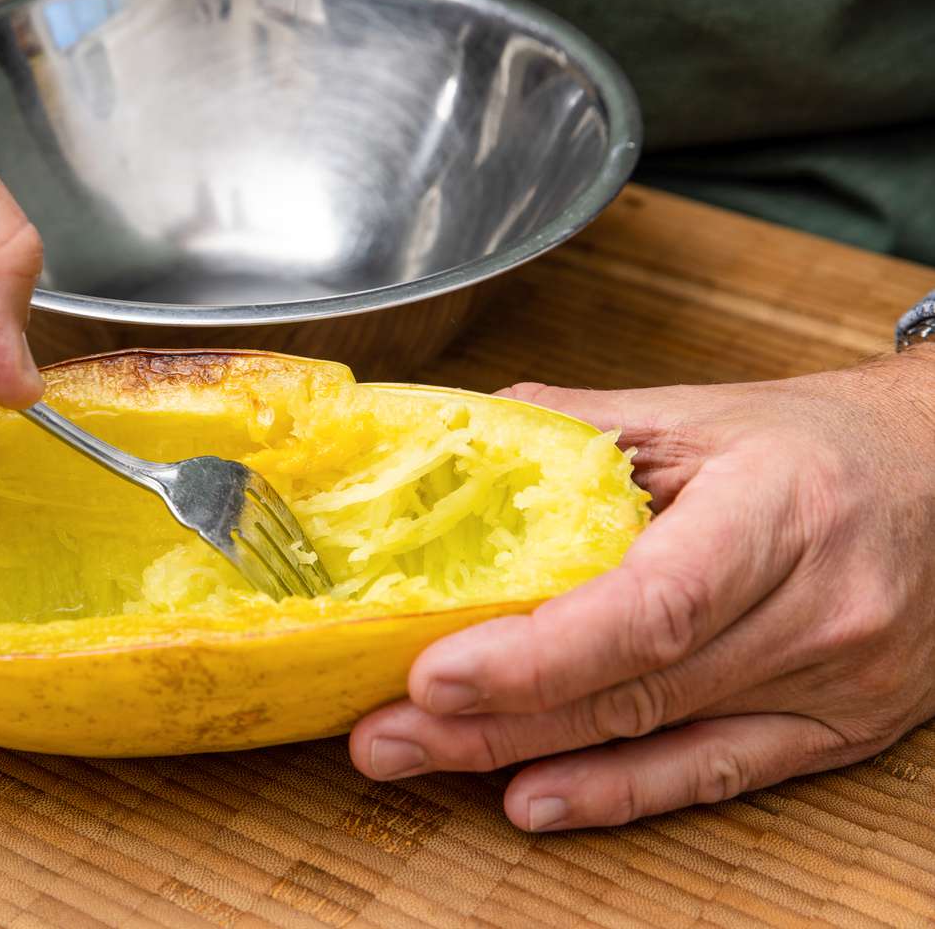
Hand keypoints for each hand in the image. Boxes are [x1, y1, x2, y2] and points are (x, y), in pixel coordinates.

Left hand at [348, 349, 934, 829]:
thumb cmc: (817, 444)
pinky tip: (534, 801)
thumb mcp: (701, 414)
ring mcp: (834, 684)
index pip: (649, 607)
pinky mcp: (836, 731)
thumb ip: (575, 430)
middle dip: (491, 720)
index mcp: (778, 510)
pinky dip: (618, 795)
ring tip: (416, 758)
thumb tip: (449, 441)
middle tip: (380, 735)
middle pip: (634, 688)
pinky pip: (714, 775)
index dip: (536, 654)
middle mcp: (816, 610)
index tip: (430, 671)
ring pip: (657, 737)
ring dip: (523, 756)